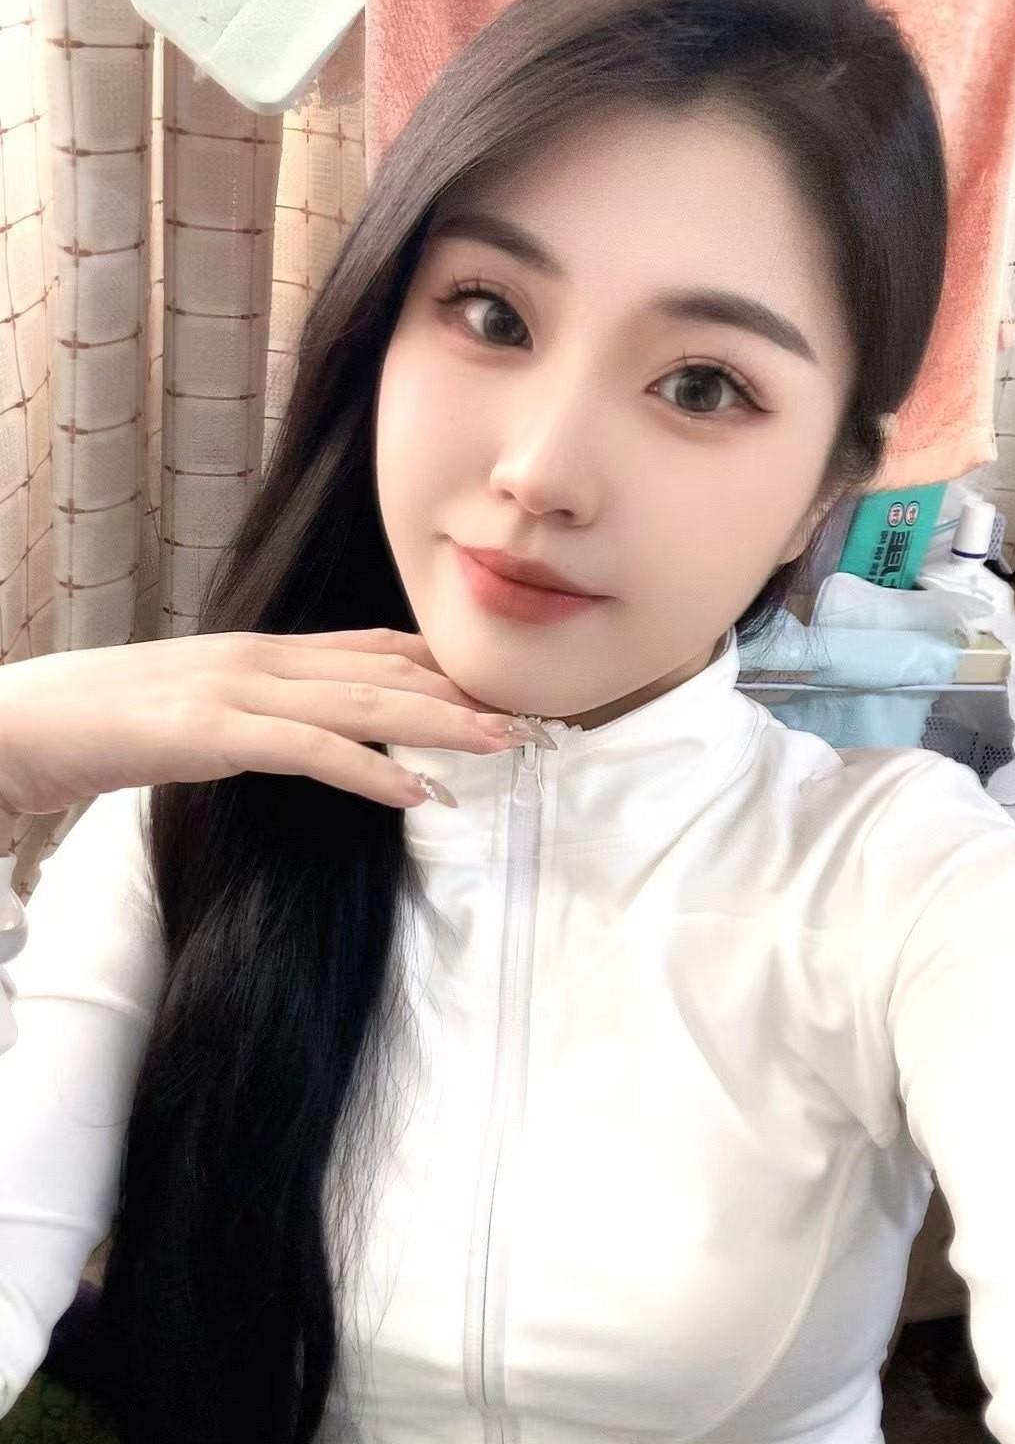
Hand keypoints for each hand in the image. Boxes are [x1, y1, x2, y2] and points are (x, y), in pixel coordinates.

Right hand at [0, 628, 534, 818]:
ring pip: (364, 703)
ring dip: (443, 726)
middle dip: (464, 695)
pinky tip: (420, 794)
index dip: (438, 667)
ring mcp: (237, 690)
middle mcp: (258, 659)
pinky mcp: (213, 732)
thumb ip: (248, 713)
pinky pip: (312, 752)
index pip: (368, 649)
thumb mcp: (190, 709)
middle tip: (534, 719)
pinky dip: (373, 771)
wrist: (15, 723)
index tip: (496, 688)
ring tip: (507, 746)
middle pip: (384, 671)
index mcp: (256, 651)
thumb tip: (292, 735)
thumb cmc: (96, 724)